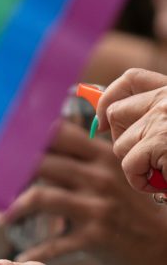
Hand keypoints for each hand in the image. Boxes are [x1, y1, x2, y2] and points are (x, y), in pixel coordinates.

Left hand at [0, 120, 166, 264]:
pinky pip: (54, 243)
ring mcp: (98, 206)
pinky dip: (33, 251)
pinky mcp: (97, 237)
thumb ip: (85, 155)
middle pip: (39, 161)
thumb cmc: (134, 209)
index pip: (55, 133)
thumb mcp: (116, 173)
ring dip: (12, 209)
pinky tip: (20, 255)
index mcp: (102, 155)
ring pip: (39, 197)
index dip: (23, 136)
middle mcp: (99, 175)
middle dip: (7, 172)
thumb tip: (46, 133)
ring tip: (2, 217)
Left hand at [97, 68, 166, 190]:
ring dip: (135, 166)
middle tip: (144, 158)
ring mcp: (163, 118)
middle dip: (122, 140)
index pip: (131, 79)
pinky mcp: (161, 141)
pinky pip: (129, 165)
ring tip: (163, 173)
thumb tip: (106, 120)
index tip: (104, 119)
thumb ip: (154, 116)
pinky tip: (163, 185)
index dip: (109, 98)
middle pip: (116, 113)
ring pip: (120, 144)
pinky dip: (140, 181)